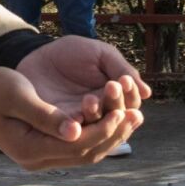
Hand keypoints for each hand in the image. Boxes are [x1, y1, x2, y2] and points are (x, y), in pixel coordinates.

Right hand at [0, 68, 141, 170]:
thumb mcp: (18, 96)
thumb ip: (46, 114)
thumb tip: (76, 130)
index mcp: (29, 148)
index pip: (76, 145)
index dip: (102, 129)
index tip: (121, 111)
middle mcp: (37, 160)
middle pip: (85, 154)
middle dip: (113, 135)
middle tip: (136, 115)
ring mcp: (41, 159)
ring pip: (84, 154)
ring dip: (110, 137)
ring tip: (133, 118)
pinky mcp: (45, 151)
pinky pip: (78, 149)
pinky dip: (98, 136)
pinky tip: (114, 122)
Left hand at [16, 35, 151, 122]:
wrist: (37, 55)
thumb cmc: (72, 53)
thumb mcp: (100, 54)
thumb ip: (121, 69)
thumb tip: (148, 93)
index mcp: (114, 97)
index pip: (131, 104)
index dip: (130, 95)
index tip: (124, 80)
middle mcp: (101, 114)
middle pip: (117, 119)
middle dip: (115, 103)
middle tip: (111, 86)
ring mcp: (81, 122)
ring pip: (96, 129)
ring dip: (96, 115)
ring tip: (90, 99)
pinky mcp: (59, 126)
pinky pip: (71, 132)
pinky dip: (75, 126)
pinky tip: (76, 115)